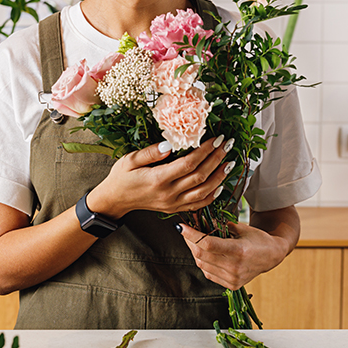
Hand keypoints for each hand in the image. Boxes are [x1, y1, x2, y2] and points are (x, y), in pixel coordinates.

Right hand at [85, 136, 233, 218]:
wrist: (116, 199)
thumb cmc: (122, 176)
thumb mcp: (130, 159)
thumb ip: (150, 152)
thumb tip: (170, 144)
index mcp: (158, 179)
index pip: (189, 163)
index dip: (206, 151)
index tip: (216, 138)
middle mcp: (168, 194)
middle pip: (200, 176)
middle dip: (217, 159)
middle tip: (228, 145)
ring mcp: (173, 204)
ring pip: (204, 192)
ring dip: (220, 177)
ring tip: (230, 162)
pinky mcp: (175, 209)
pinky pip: (198, 205)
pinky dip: (212, 196)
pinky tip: (221, 185)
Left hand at [178, 207, 299, 289]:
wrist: (272, 257)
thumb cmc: (258, 239)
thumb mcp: (241, 228)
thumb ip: (220, 225)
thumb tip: (199, 219)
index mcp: (239, 251)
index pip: (207, 244)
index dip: (191, 235)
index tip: (180, 226)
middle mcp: (235, 267)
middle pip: (201, 255)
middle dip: (189, 241)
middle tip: (185, 230)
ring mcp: (232, 278)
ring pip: (201, 264)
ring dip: (194, 251)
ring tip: (194, 239)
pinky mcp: (231, 285)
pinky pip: (208, 272)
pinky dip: (202, 261)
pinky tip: (203, 252)